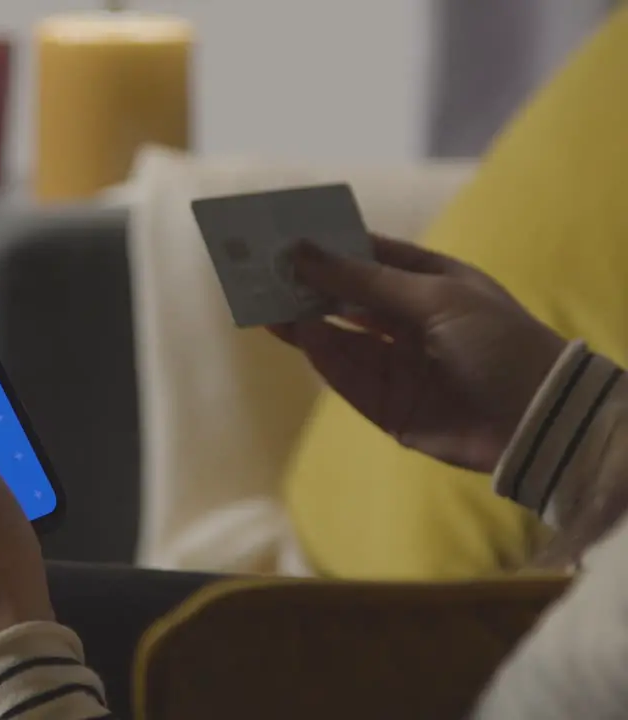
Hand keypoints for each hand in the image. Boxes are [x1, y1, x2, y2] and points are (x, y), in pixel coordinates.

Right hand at [271, 236, 565, 472]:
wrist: (536, 420)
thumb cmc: (497, 341)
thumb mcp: (433, 297)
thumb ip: (362, 279)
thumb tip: (302, 251)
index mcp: (430, 283)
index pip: (369, 255)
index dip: (330, 244)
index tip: (287, 233)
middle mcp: (408, 321)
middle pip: (345, 297)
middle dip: (307, 282)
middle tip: (261, 267)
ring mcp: (396, 362)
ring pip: (336, 335)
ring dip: (301, 318)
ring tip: (262, 297)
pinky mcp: (385, 402)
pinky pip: (342, 372)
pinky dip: (317, 351)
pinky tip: (292, 330)